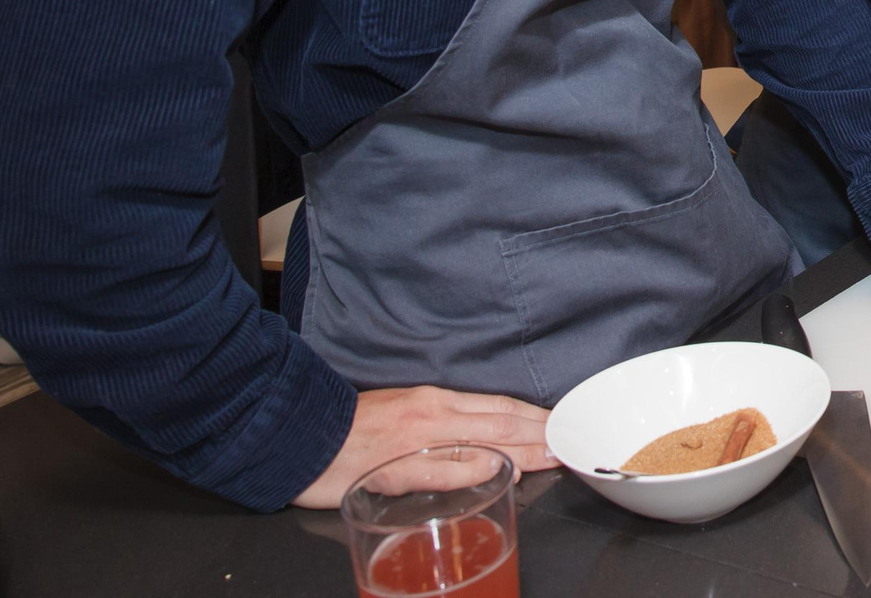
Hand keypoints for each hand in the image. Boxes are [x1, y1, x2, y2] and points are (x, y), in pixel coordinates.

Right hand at [293, 386, 555, 508]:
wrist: (301, 431)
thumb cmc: (349, 428)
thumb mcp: (401, 413)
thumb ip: (439, 425)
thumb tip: (479, 446)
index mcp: (433, 398)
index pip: (495, 405)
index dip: (531, 415)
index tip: (557, 423)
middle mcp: (432, 412)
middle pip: (500, 419)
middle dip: (539, 431)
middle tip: (569, 440)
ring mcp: (417, 438)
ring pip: (484, 439)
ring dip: (524, 448)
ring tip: (554, 455)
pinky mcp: (398, 465)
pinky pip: (446, 467)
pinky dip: (478, 469)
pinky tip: (503, 472)